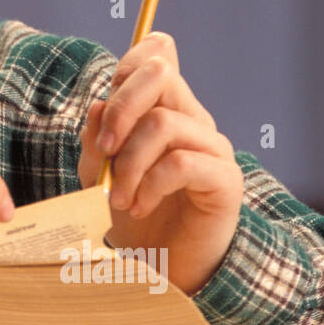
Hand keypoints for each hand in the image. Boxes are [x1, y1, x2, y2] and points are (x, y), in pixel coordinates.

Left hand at [77, 31, 244, 294]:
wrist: (165, 266)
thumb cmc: (134, 213)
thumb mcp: (102, 172)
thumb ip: (98, 138)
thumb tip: (99, 106)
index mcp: (164, 109)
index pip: (155, 58)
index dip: (130, 62)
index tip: (103, 106)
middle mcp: (193, 119)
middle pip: (161, 75)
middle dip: (121, 108)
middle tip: (104, 150)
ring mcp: (212, 147)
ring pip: (163, 123)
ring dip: (129, 163)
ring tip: (118, 199)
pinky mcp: (224, 179)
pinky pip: (181, 163)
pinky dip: (149, 185)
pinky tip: (138, 207)